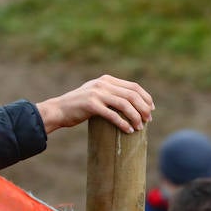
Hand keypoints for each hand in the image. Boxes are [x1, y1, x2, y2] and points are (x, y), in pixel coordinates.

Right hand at [35, 75, 154, 134]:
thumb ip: (111, 94)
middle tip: (148, 120)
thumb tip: (132, 104)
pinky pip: (112, 115)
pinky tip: (129, 131)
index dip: (146, 98)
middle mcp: (103, 84)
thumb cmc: (80, 106)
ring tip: (140, 127)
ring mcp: (97, 93)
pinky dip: (123, 123)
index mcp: (107, 80)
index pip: (133, 86)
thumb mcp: (97, 94)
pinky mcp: (91, 105)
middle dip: (143, 108)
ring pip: (124, 104)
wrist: (59, 110)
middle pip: (132, 95)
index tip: (151, 109)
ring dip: (135, 117)